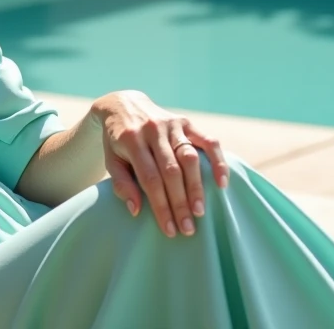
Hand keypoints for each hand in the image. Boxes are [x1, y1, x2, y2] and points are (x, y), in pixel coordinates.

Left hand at [92, 90, 228, 238]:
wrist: (123, 105)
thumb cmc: (117, 141)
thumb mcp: (111, 160)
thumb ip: (121, 184)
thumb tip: (136, 210)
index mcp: (132, 140)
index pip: (150, 179)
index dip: (161, 206)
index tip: (170, 230)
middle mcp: (153, 130)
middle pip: (171, 171)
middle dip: (180, 203)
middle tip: (188, 229)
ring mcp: (171, 125)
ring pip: (189, 157)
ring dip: (196, 187)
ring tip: (200, 212)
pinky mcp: (186, 122)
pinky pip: (208, 140)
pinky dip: (218, 161)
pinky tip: (222, 182)